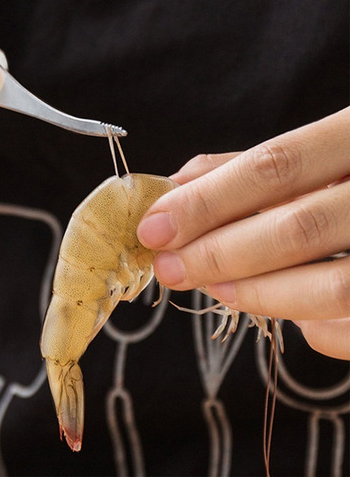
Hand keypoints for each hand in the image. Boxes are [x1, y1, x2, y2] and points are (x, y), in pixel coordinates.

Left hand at [137, 107, 349, 359]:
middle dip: (219, 254)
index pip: (274, 167)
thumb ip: (243, 170)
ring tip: (215, 288)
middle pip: (297, 227)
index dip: (206, 202)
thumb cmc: (347, 177)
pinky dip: (311, 326)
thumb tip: (173, 187)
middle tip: (169, 268)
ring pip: (332, 287)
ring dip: (258, 293)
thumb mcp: (309, 156)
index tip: (153, 228)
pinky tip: (287, 309)